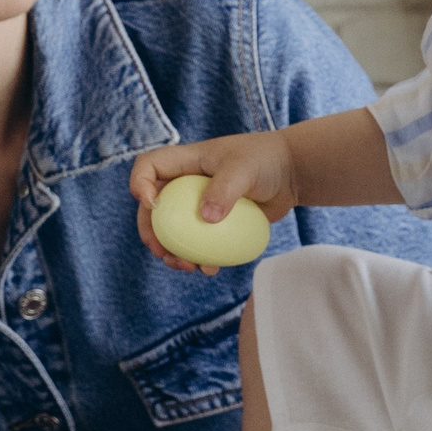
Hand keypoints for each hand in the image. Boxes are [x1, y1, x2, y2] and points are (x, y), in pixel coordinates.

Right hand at [129, 132, 298, 275]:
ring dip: (172, 252)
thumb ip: (224, 190)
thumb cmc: (267, 161)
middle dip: (150, 231)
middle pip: (152, 208)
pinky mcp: (213, 224)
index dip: (140, 183)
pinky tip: (209, 269)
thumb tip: (205, 219)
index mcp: (185, 162)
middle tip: (161, 252)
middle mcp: (185, 183)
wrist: (291, 175)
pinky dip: (198, 258)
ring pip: (172, 231)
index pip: (149, 166)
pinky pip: (197, 244)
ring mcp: (197, 205)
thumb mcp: (244, 170)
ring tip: (186, 267)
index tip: (151, 204)